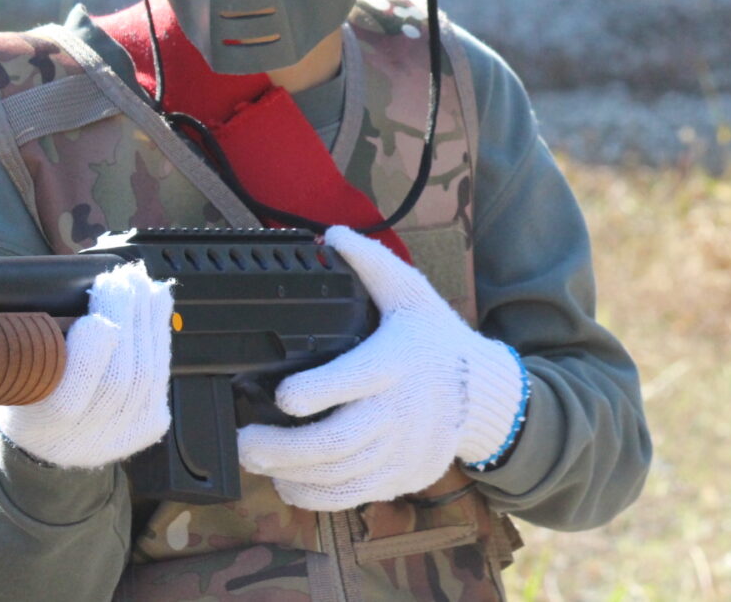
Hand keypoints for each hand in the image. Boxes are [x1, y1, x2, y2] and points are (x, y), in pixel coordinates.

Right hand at [0, 260, 172, 468]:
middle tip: (124, 279)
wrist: (51, 440)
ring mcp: (123, 436)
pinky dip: (160, 336)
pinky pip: (160, 376)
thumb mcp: (15, 368)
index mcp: (43, 426)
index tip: (94, 317)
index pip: (70, 397)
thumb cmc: (29, 389)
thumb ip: (31, 341)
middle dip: (126, 320)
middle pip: (120, 378)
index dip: (89, 356)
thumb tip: (66, 293)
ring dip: (149, 321)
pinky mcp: (149, 427)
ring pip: (147, 374)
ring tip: (144, 286)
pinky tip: (158, 307)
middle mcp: (87, 439)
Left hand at [236, 226, 526, 509]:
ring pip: (338, 475)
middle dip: (283, 447)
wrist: (485, 396)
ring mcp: (398, 451)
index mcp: (394, 363)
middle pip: (337, 441)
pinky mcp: (398, 478)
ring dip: (290, 473)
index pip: (354, 380)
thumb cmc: (437, 342)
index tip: (283, 396)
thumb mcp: (410, 294)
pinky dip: (314, 496)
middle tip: (245, 440)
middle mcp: (396, 412)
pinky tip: (287, 484)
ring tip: (255, 459)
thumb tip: (333, 234)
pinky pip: (351, 497)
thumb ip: (370, 264)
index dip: (315, 391)